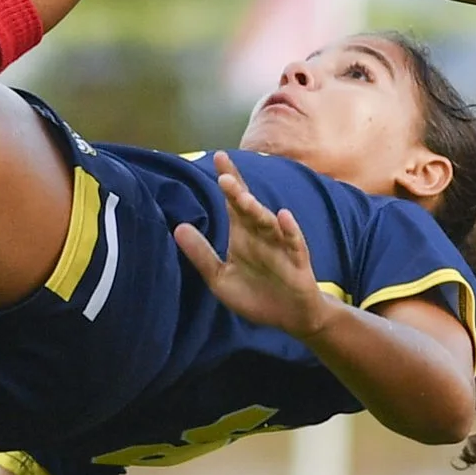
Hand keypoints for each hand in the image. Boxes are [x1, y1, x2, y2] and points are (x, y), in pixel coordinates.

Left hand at [174, 154, 329, 339]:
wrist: (289, 317)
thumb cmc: (255, 293)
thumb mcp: (220, 278)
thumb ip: (201, 254)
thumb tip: (178, 227)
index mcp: (243, 234)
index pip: (234, 201)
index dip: (228, 179)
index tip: (218, 157)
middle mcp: (261, 235)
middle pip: (249, 208)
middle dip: (237, 193)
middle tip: (224, 179)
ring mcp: (280, 246)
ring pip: (268, 223)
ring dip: (257, 210)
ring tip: (244, 199)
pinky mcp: (297, 262)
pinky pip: (294, 243)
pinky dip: (290, 230)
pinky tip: (284, 217)